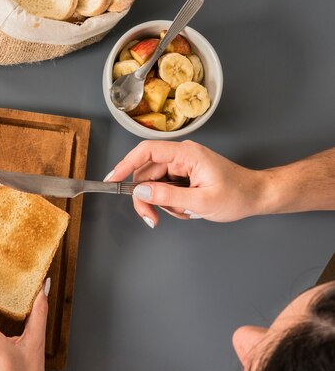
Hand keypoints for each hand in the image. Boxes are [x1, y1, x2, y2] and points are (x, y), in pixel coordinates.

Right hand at [105, 140, 265, 226]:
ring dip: (161, 202)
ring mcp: (181, 165)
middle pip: (145, 173)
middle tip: (151, 218)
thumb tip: (140, 191)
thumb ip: (168, 196)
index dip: (126, 164)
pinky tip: (185, 208)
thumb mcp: (201, 201)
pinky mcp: (182, 175)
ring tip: (182, 212)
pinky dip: (169, 202)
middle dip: (145, 197)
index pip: (146, 152)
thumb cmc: (237, 195)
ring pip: (153, 183)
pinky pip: (163, 188)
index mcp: (186, 154)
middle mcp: (181, 156)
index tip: (113, 179)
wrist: (256, 196)